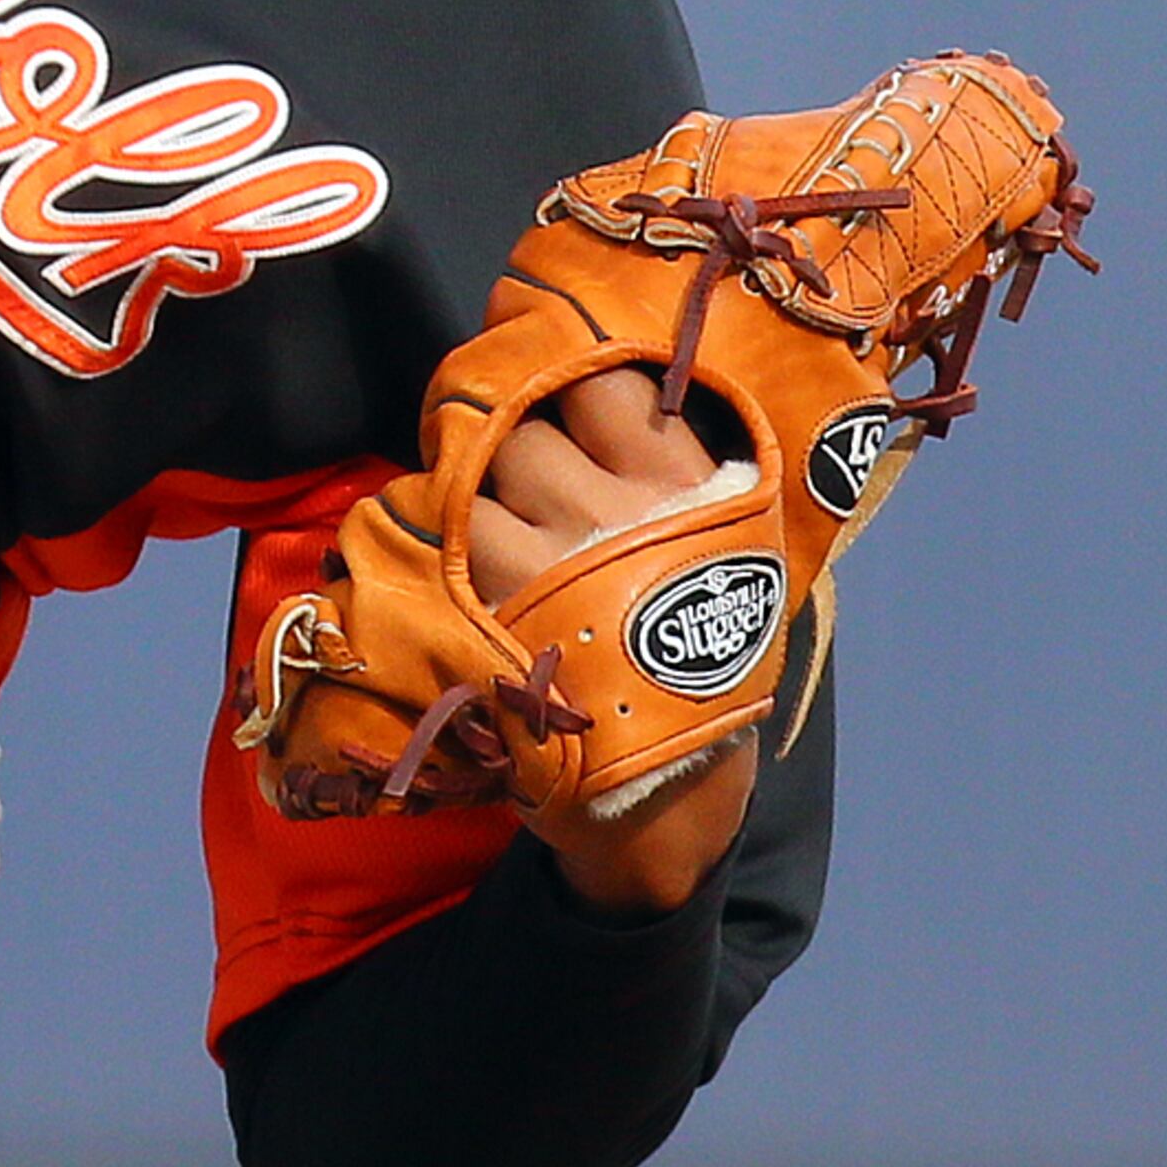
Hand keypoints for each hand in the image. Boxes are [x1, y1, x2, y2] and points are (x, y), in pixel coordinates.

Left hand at [466, 361, 758, 914]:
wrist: (668, 789)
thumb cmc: (705, 668)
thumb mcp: (732, 561)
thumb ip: (684, 478)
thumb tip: (615, 391)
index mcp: (691, 489)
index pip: (606, 383)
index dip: (564, 378)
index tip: (543, 383)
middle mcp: (623, 510)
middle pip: (528, 428)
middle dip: (511, 448)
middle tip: (511, 480)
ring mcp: (554, 557)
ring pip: (477, 477)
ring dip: (471, 497)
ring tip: (487, 536)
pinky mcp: (497, 606)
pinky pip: (442, 534)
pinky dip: (434, 542)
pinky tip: (450, 567)